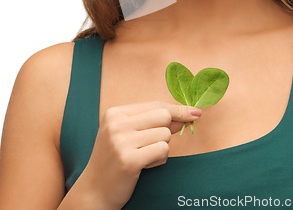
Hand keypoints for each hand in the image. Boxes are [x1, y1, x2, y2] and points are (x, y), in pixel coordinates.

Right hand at [77, 101, 201, 208]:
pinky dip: (160, 159)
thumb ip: (155, 122)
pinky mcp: (129, 160)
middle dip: (166, 131)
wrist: (94, 190)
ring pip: (165, 134)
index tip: (195, 112)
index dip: (177, 110)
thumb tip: (188, 114)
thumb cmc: (116, 159)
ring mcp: (121, 141)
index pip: (155, 104)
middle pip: (163, 116)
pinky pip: (163, 150)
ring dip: (161, 148)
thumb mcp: (129, 134)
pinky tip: (144, 165)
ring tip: (143, 157)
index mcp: (115, 113)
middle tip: (152, 145)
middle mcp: (117, 124)